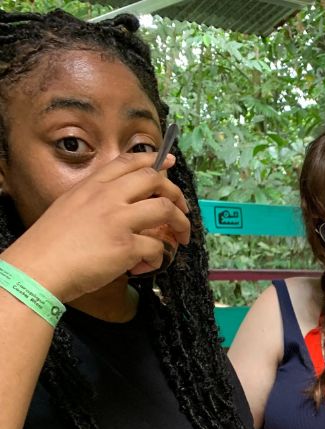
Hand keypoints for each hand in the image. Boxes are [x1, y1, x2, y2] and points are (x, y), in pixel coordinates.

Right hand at [1, 151, 189, 302]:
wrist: (38, 267)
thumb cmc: (51, 244)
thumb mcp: (69, 207)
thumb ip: (95, 201)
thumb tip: (121, 206)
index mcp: (92, 186)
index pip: (127, 162)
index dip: (153, 160)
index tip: (168, 162)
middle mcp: (107, 197)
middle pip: (154, 180)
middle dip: (176, 193)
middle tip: (181, 209)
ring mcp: (118, 220)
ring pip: (165, 209)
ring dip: (180, 224)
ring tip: (181, 238)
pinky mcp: (126, 246)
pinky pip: (158, 248)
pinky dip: (159, 258)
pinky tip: (148, 265)